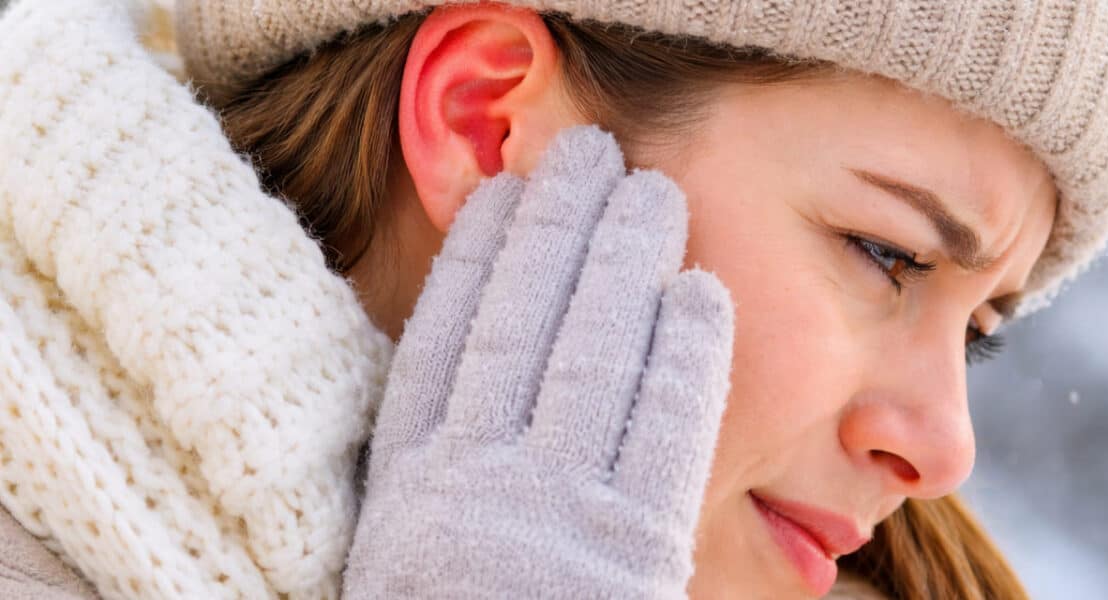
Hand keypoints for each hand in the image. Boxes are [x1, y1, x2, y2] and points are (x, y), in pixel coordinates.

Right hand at [342, 126, 734, 598]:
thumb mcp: (424, 568)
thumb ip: (447, 486)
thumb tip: (482, 392)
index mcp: (408, 496)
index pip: (440, 347)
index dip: (473, 264)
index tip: (497, 200)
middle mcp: (472, 487)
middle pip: (516, 327)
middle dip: (554, 231)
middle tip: (586, 156)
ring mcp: (550, 510)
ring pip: (587, 353)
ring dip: (621, 262)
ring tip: (649, 192)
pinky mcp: (630, 545)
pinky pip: (662, 426)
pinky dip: (682, 353)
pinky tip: (699, 293)